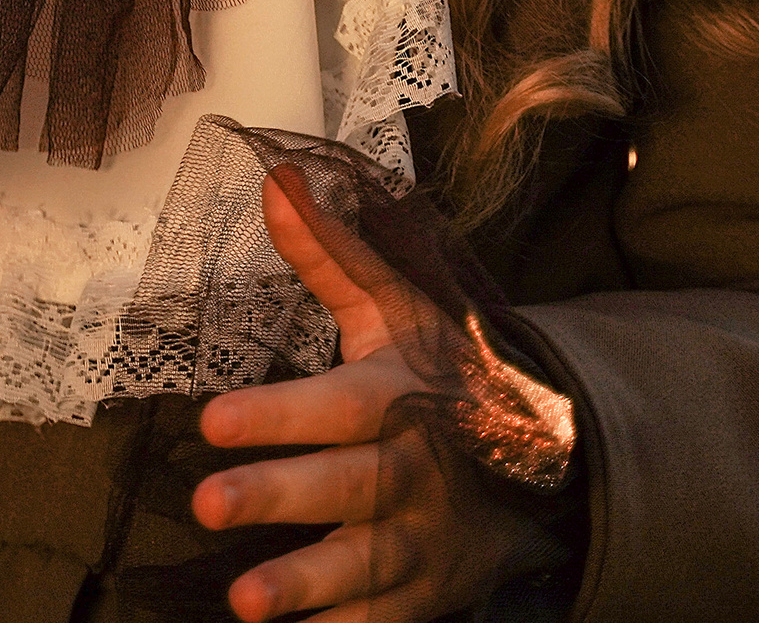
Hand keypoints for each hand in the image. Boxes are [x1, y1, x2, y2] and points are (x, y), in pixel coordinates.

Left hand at [192, 172, 563, 622]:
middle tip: (209, 503)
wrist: (549, 461)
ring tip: (243, 600)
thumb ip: (329, 254)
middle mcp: (412, 469)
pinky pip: (383, 621)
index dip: (277, 415)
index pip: (335, 405)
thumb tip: (272, 180)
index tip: (212, 419)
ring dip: (304, 584)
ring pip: (363, 566)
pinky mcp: (426, 596)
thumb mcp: (396, 310)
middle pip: (345, 486)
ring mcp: (423, 540)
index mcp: (398, 396)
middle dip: (279, 495)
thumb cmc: (444, 376)